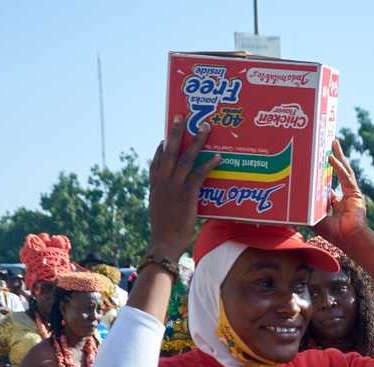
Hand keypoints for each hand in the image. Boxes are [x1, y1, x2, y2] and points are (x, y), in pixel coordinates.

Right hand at [147, 115, 219, 258]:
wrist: (164, 244)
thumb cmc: (165, 232)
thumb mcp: (160, 212)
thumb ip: (165, 200)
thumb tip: (172, 198)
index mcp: (155, 187)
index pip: (156, 163)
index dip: (160, 149)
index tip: (163, 136)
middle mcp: (163, 182)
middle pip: (169, 151)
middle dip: (175, 132)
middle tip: (181, 116)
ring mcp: (174, 187)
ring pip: (185, 158)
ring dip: (196, 141)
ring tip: (204, 127)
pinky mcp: (187, 195)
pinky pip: (198, 175)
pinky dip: (208, 164)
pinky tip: (218, 156)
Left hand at [314, 140, 368, 245]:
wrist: (348, 239)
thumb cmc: (333, 233)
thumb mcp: (316, 218)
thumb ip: (308, 209)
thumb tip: (294, 202)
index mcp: (335, 203)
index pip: (329, 185)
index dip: (323, 174)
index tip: (317, 163)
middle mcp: (344, 196)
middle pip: (338, 173)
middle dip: (334, 158)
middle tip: (327, 145)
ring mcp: (351, 194)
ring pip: (344, 170)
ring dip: (339, 156)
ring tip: (333, 143)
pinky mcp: (355, 193)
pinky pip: (345, 177)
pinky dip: (338, 167)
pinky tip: (331, 158)